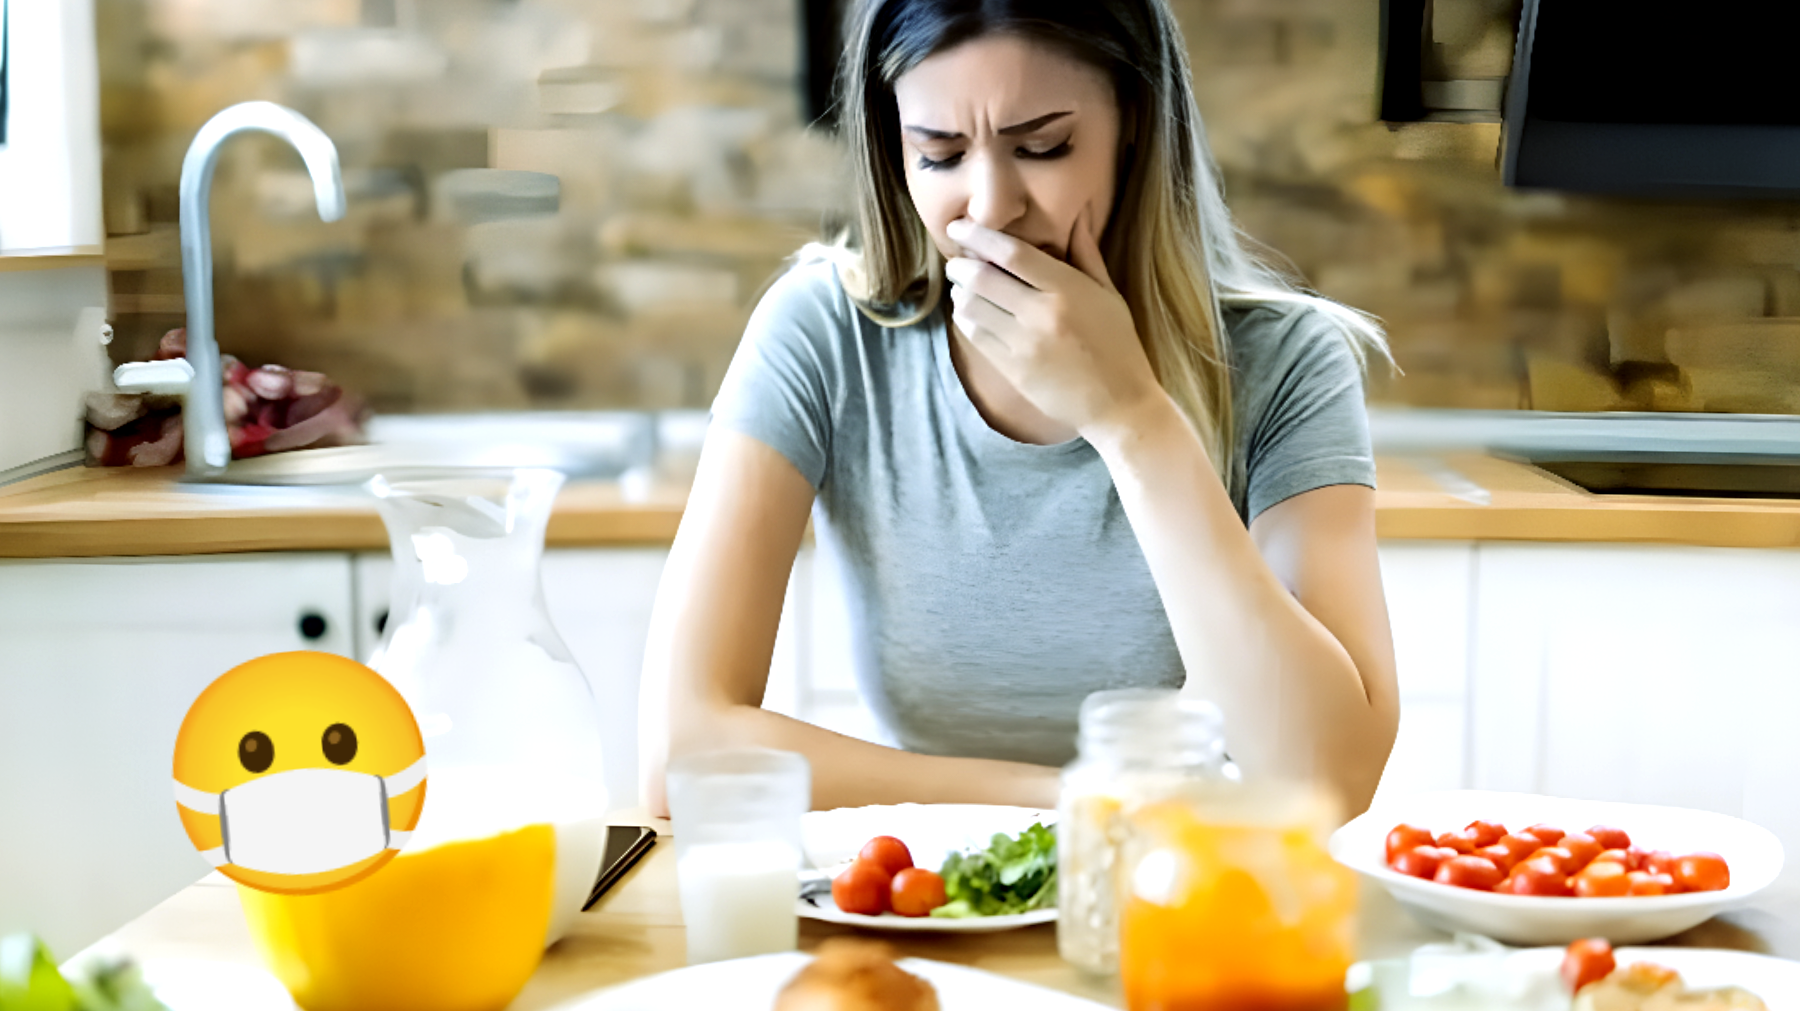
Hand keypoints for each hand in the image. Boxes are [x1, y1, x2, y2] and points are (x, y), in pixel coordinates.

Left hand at [944, 208, 1165, 440]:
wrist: (1119, 405)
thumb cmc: (1118, 345)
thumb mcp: (1109, 294)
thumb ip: (1087, 254)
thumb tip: (1077, 214)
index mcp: (1068, 289)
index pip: (1012, 253)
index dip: (979, 236)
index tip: (960, 227)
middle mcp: (1041, 314)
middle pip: (981, 278)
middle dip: (961, 265)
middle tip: (958, 262)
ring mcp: (1024, 345)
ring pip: (971, 307)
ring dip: (960, 292)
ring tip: (963, 287)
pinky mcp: (1012, 370)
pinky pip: (974, 337)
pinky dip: (965, 319)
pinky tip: (970, 313)